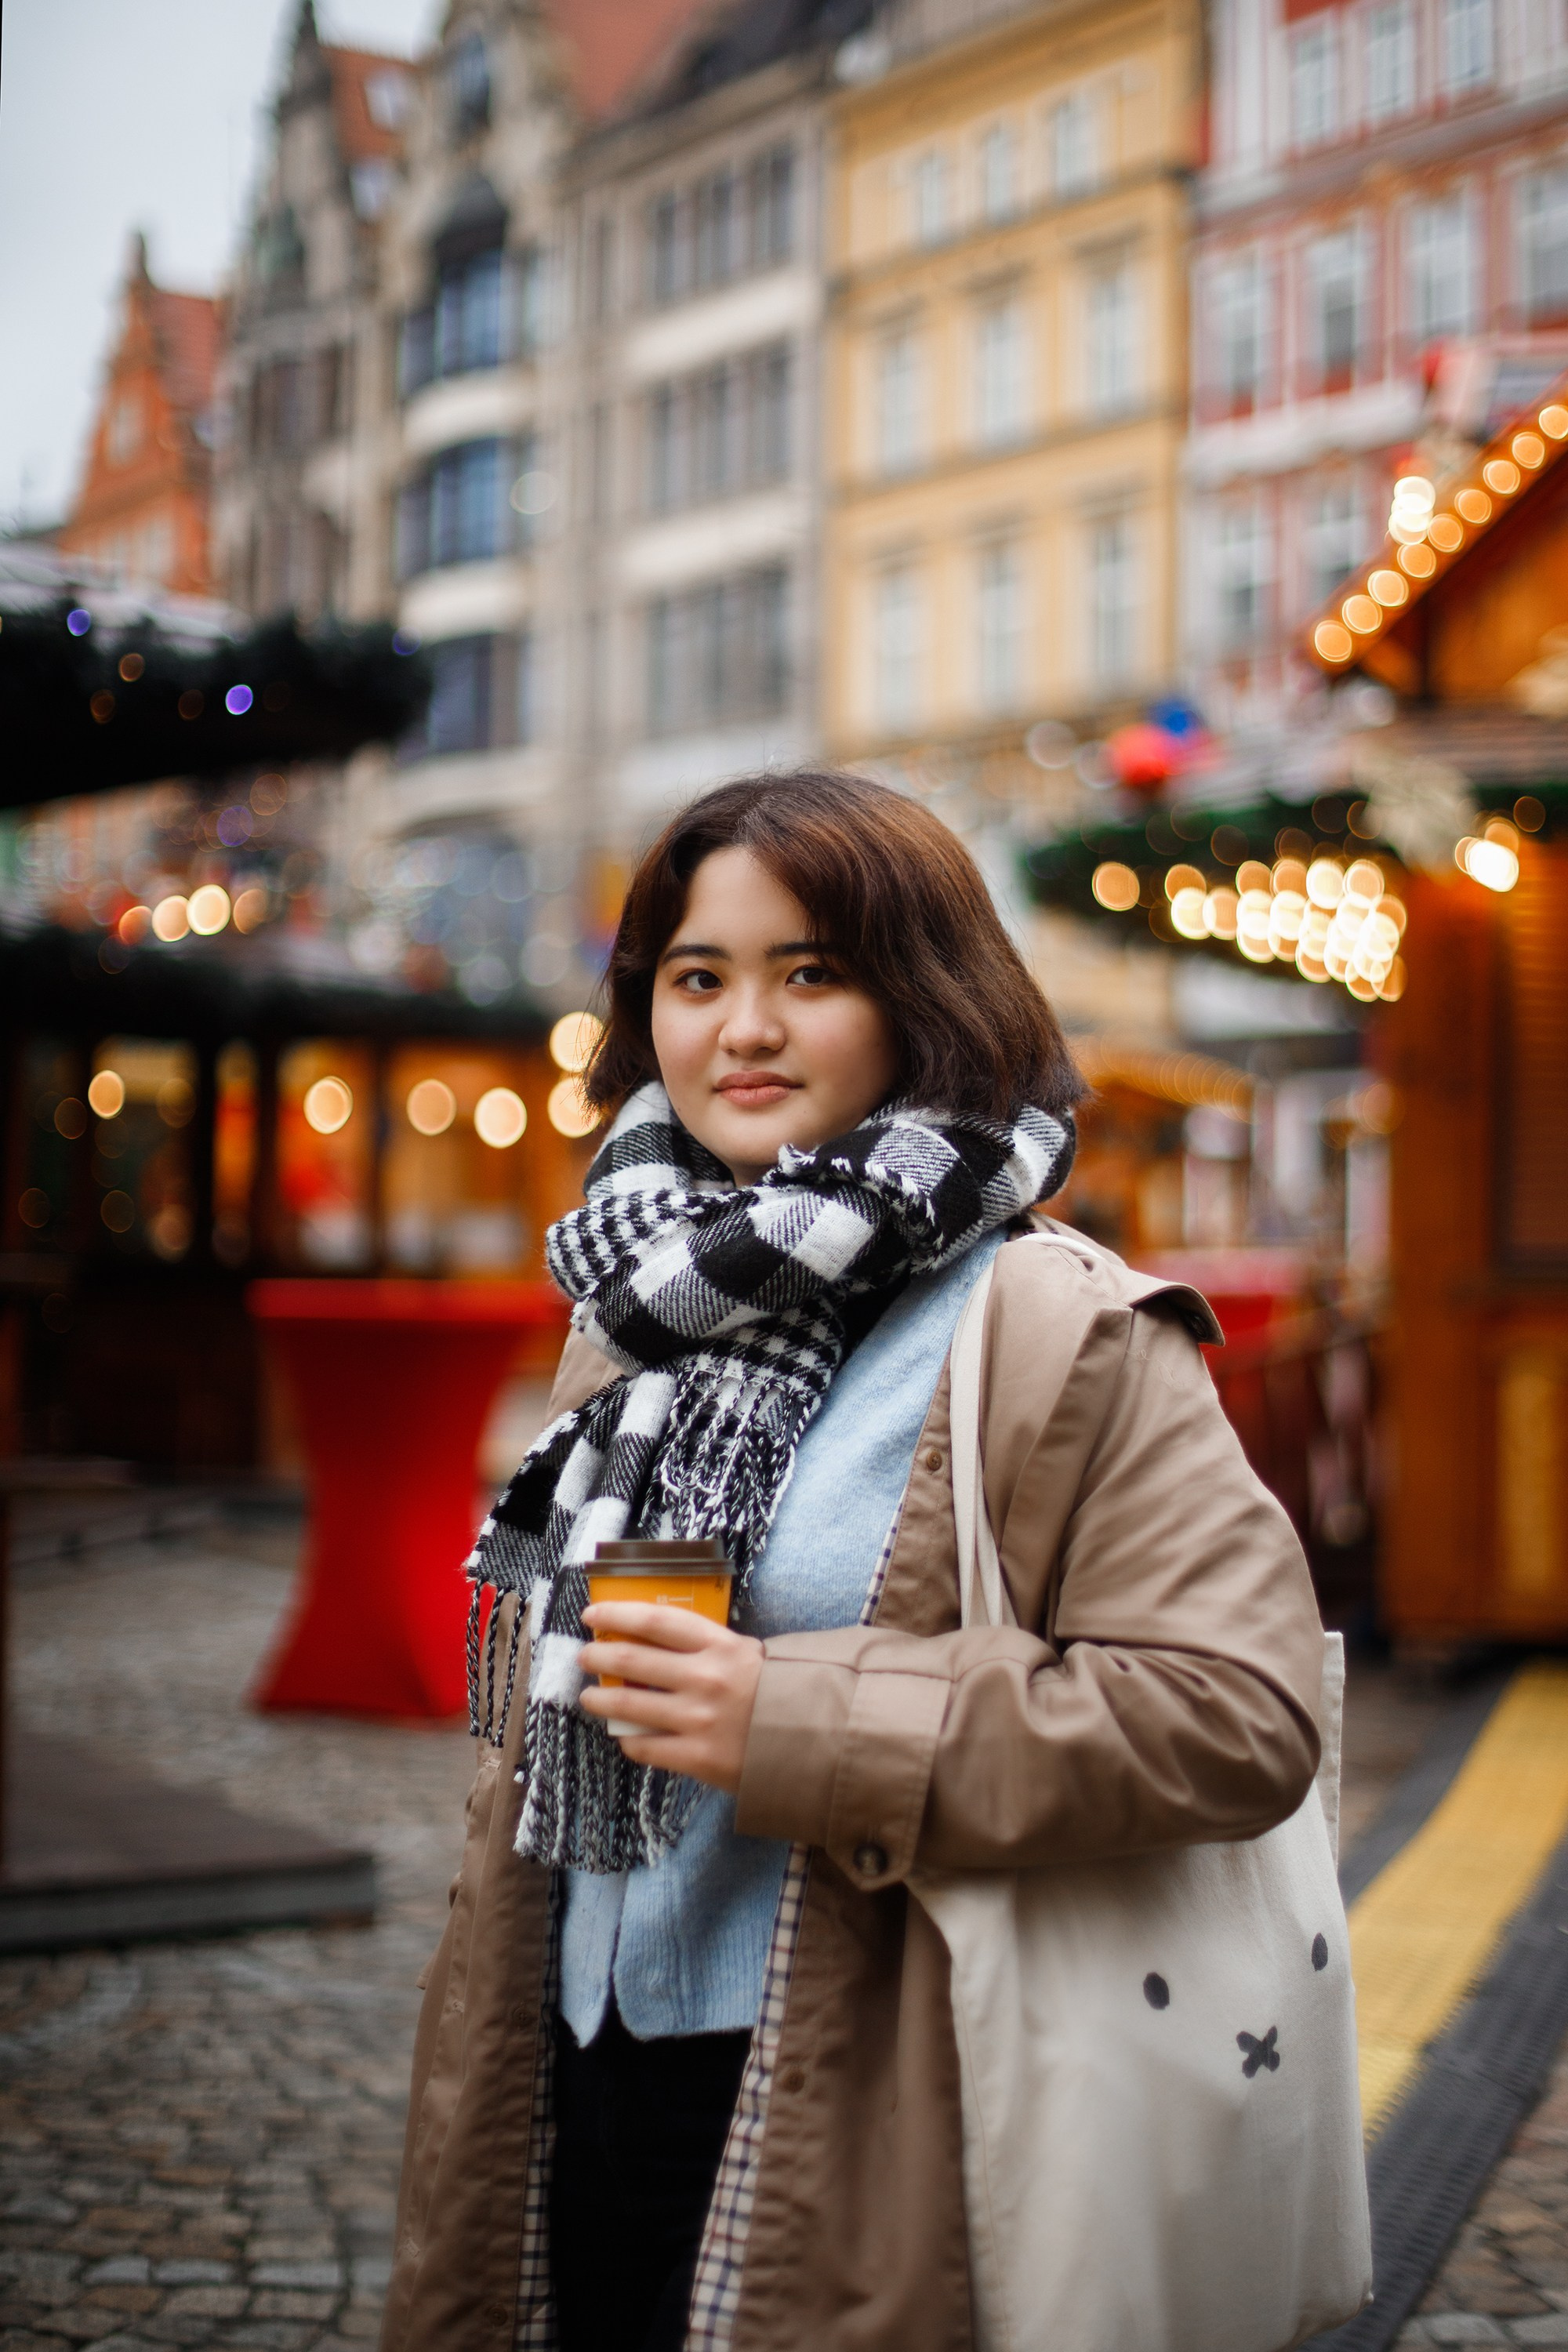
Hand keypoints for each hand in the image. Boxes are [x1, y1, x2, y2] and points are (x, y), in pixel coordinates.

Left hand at [578, 1603, 763, 1794]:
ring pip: (628, 1704)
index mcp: (720, 1646)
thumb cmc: (779, 1693)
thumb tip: (656, 1642)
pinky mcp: (698, 1758)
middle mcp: (705, 1678)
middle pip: (632, 1659)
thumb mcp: (749, 1655)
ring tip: (590, 1696)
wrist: (816, 1743)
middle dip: (599, 1656)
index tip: (593, 1614)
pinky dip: (628, 1739)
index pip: (655, 1621)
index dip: (617, 1614)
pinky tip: (624, 1735)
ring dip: (600, 1698)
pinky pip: (645, 1747)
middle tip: (586, 1656)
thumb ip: (709, 1647)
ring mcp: (699, 1720)